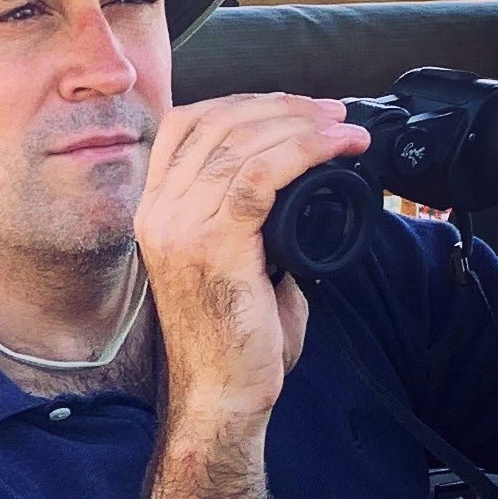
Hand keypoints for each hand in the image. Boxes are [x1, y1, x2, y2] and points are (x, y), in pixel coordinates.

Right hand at [135, 93, 370, 435]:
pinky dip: (304, 150)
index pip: (185, 126)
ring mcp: (179, 227)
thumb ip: (248, 221)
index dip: (242, 103)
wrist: (220, 396)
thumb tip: (298, 189)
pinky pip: (259, 175)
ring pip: (239, 141)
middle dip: (280, 106)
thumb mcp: (230, 263)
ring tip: (342, 128)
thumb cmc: (233, 341)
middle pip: (214, 122)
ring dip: (300, 123)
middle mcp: (158, 213)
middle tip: (330, 112)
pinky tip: (337, 147)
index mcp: (155, 212)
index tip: (294, 109)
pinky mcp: (213, 244)